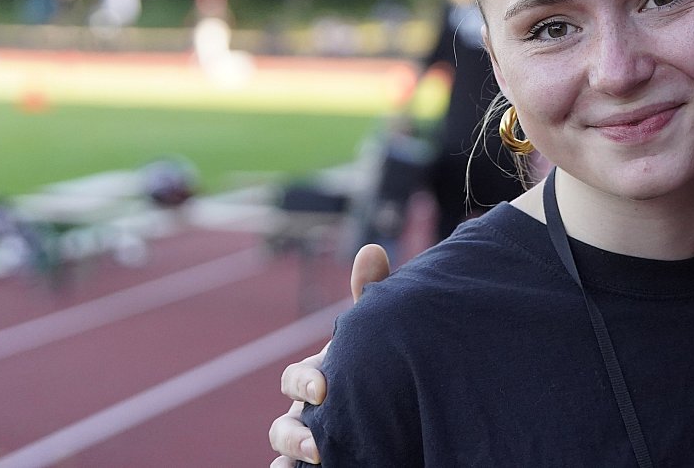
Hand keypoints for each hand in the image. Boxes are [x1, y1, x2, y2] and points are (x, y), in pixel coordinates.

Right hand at [267, 244, 391, 464]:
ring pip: (285, 451)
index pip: (297, 379)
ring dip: (292, 456)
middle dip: (293, 432)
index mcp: (322, 379)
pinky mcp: (322, 465)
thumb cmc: (385, 368)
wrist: (410, 414)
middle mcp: (311, 414)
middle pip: (283, 425)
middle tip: (317, 441)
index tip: (324, 388)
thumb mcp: (379, 335)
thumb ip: (371, 294)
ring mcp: (313, 444)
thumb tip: (369, 247)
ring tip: (318, 459)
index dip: (303, 383)